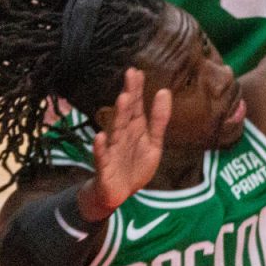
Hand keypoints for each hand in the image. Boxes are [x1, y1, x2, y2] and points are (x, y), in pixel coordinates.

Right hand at [84, 68, 170, 217]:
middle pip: (126, 114)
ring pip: (116, 131)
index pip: (136, 106)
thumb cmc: (135, 165)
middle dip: (130, 95)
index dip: (137, 89)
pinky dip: (101, 148)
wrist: (118, 194)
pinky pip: (102, 157)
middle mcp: (122, 135)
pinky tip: (100, 137)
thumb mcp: (153, 143)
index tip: (137, 71)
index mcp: (134, 129)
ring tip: (122, 99)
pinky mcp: (105, 168)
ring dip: (118, 116)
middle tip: (130, 75)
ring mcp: (113, 150)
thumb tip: (165, 91)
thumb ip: (159, 119)